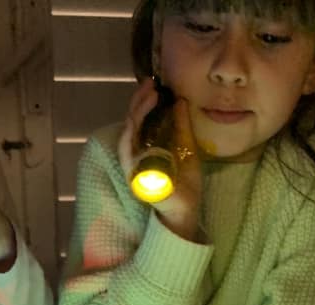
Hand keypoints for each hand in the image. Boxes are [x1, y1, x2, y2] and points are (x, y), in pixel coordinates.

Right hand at [119, 77, 204, 241]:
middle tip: (150, 84)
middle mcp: (138, 155)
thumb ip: (182, 126)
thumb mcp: (187, 148)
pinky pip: (127, 154)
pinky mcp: (134, 177)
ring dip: (135, 113)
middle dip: (138, 101)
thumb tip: (181, 100)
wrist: (187, 210)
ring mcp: (134, 167)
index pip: (141, 120)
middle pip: (131, 123)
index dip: (144, 101)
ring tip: (149, 96)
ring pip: (127, 134)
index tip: (155, 84)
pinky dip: (130, 135)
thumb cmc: (185, 184)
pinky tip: (136, 120)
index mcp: (149, 147)